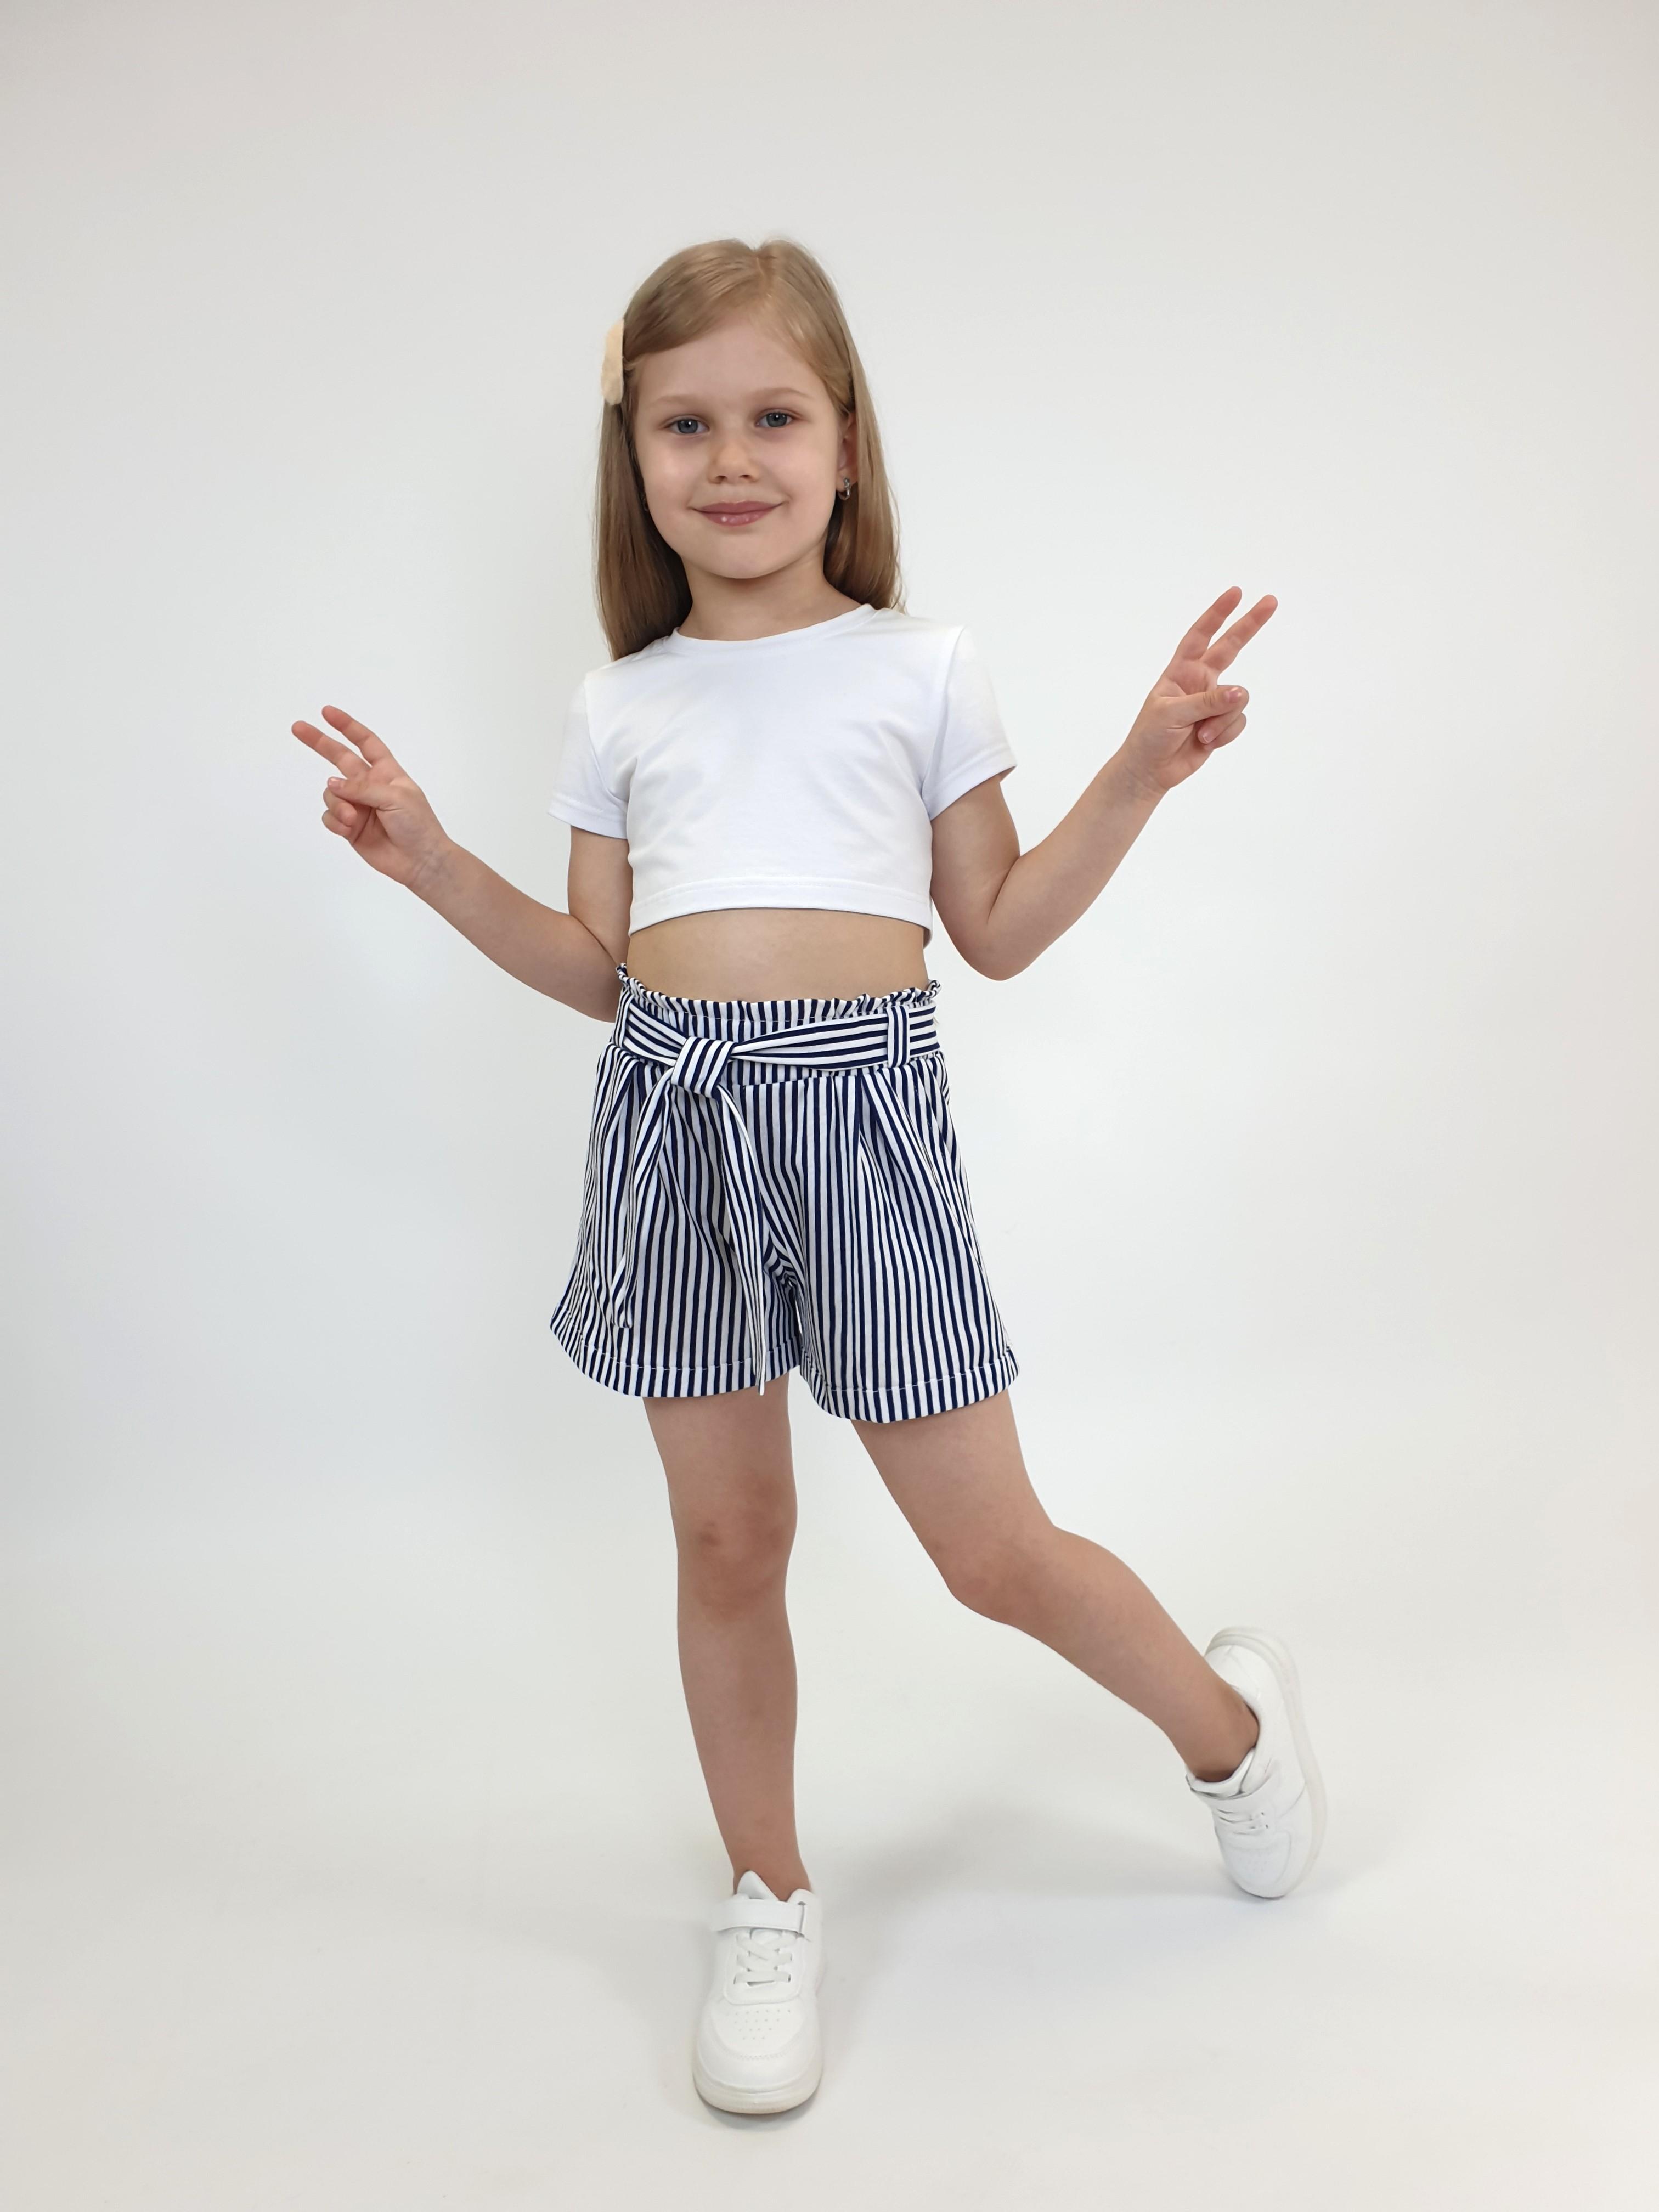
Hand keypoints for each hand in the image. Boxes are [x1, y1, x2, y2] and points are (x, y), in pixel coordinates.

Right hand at [292, 705, 450, 890]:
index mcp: (386, 772)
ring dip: (336, 804)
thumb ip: (362, 787)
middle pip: (339, 758)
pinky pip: (329, 817)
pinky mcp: (349, 827)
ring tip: (351, 819)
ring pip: (331, 793)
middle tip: (297, 728)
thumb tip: (332, 784)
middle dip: (319, 743)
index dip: (348, 726)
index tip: (328, 712)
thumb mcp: (395, 797)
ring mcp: (357, 806)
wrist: (420, 861)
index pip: (365, 743)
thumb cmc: (418, 825)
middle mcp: (369, 786)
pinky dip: (335, 821)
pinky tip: (347, 829)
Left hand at [1117, 586, 1276, 799]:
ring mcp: (1213, 702)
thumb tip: (1238, 693)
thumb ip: (1206, 702)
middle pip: (1230, 647)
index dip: (1217, 614)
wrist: (1151, 771)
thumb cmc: (1149, 737)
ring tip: (1199, 734)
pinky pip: (1238, 721)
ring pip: (1238, 698)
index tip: (1235, 593)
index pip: (1200, 636)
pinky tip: (1206, 742)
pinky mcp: (1222, 723)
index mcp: (1181, 671)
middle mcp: (1200, 681)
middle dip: (1249, 625)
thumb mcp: (1172, 714)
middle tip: (1271, 601)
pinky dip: (1224, 734)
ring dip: (1222, 719)